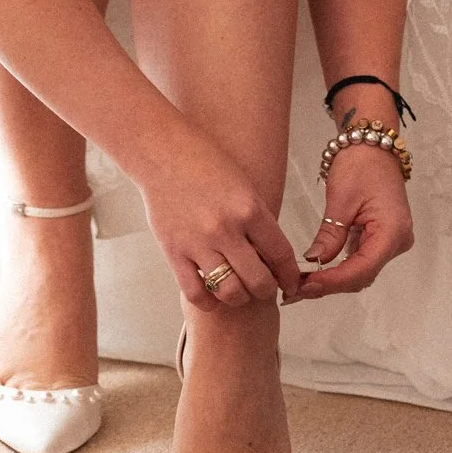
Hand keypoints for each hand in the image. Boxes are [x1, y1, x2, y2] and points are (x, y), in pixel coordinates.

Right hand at [141, 128, 302, 314]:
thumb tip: (271, 256)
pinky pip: (196, 293)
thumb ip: (256, 220)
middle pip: (259, 282)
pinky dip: (209, 301)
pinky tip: (212, 294)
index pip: (281, 255)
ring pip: (231, 293)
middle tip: (263, 286)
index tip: (290, 283)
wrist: (160, 151)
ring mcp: (199, 243)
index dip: (289, 276)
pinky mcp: (174, 251)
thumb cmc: (203, 162)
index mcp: (249, 208)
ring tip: (239, 289)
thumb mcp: (242, 184)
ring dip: (240, 297)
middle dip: (267, 290)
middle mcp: (226, 228)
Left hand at [294, 144, 413, 300]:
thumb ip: (330, 235)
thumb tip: (314, 263)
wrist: (372, 144)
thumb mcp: (341, 199)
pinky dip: (339, 267)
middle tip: (295, 290)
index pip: (362, 269)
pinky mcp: (381, 238)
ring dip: (333, 279)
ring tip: (301, 284)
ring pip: (361, 271)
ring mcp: (391, 242)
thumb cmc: (359, 165)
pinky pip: (360, 259)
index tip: (304, 286)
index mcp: (392, 232)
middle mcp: (397, 242)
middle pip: (362, 274)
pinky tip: (317, 272)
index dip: (333, 281)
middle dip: (330, 284)